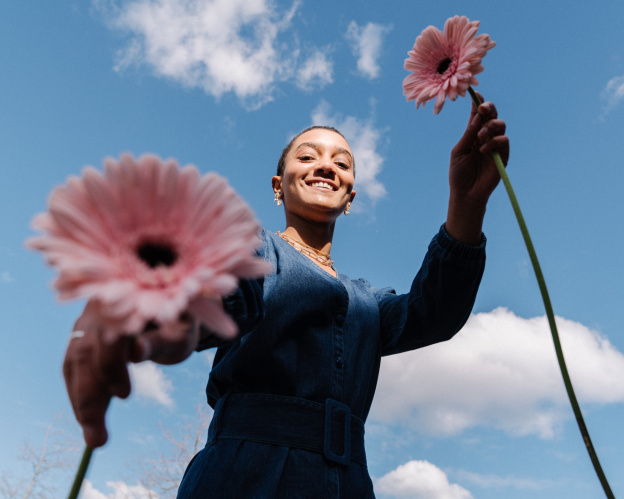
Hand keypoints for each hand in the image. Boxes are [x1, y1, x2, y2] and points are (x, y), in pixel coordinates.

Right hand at [63, 301, 198, 446]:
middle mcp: (100, 308)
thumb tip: (135, 352)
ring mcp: (86, 320)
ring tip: (94, 438)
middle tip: (99, 439)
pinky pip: (72, 366)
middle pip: (86, 353)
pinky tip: (88, 420)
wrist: (168, 307)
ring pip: (75, 363)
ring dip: (81, 403)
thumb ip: (158, 341)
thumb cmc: (179, 321)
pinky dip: (78, 394)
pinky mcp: (80, 335)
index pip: (110, 335)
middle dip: (90, 398)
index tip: (125, 397)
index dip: (112, 366)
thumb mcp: (178, 332)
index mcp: (127, 302)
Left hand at [450, 93, 508, 204]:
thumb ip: (469, 133)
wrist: (466, 192)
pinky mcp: (503, 154)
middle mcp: (485, 136)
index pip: (476, 114)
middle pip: (491, 115)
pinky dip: (493, 141)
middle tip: (483, 109)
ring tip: (480, 137)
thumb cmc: (459, 173)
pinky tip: (484, 150)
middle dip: (488, 108)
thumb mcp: (459, 151)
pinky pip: (503, 140)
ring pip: (500, 124)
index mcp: (472, 133)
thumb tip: (478, 115)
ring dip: (490, 127)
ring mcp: (495, 145)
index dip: (477, 103)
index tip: (476, 93)